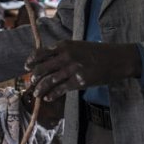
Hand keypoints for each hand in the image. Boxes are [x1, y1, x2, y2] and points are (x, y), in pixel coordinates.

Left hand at [26, 40, 140, 101]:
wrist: (117, 59)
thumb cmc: (97, 52)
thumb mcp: (77, 46)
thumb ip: (63, 51)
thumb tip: (47, 60)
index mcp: (64, 45)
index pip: (41, 53)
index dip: (31, 61)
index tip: (26, 67)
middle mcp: (66, 56)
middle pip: (42, 68)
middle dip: (34, 77)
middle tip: (30, 82)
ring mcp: (72, 69)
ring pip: (49, 80)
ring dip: (40, 88)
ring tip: (36, 94)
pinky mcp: (79, 81)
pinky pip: (61, 89)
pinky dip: (52, 94)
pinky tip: (48, 98)